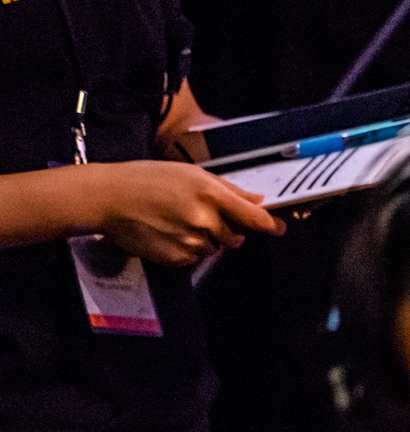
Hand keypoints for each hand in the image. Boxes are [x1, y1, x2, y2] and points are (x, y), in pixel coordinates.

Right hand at [90, 161, 284, 265]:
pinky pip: (196, 258)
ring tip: (180, 220)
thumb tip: (257, 201)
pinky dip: (190, 248)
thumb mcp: (190, 173)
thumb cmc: (147, 179)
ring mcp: (190, 241)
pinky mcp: (177, 257)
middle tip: (204, 215)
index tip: (278, 227)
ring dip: (207, 239)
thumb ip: (228, 190)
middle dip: (228, 229)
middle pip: (237, 237)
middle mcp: (204, 219)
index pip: (253, 217)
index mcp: (210, 194)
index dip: (270, 224)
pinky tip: (170, 231)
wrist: (109, 198)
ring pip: (216, 248)